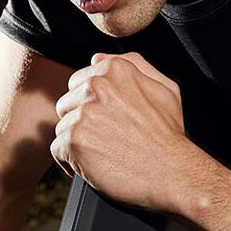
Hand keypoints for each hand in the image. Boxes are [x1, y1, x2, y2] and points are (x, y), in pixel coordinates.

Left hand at [51, 52, 193, 212]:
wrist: (172, 173)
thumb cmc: (169, 136)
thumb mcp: (165, 89)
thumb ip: (134, 66)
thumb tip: (98, 58)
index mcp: (115, 70)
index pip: (79, 83)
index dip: (90, 107)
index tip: (105, 123)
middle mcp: (96, 87)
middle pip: (67, 104)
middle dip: (81, 123)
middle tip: (105, 141)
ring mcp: (83, 113)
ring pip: (62, 127)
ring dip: (77, 144)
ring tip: (102, 155)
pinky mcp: (75, 140)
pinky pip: (57, 149)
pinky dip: (71, 162)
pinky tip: (91, 167)